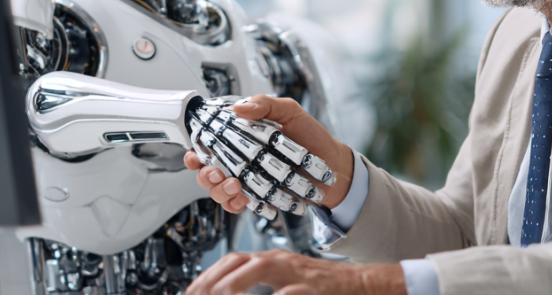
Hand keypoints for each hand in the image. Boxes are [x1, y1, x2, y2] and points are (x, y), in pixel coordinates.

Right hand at [184, 95, 354, 212]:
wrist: (333, 167)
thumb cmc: (313, 137)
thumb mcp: (290, 112)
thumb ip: (265, 105)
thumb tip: (239, 108)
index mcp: (242, 138)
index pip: (208, 145)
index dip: (196, 152)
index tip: (196, 155)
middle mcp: (241, 160)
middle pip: (206, 171)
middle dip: (205, 175)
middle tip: (217, 173)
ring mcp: (248, 180)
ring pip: (218, 191)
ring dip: (220, 191)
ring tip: (235, 186)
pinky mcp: (258, 197)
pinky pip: (238, 205)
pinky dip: (237, 205)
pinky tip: (245, 200)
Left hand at [184, 250, 404, 294]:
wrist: (361, 285)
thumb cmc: (323, 288)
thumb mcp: (286, 284)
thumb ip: (261, 286)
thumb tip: (229, 291)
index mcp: (273, 260)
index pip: (232, 260)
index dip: (208, 274)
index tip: (190, 291)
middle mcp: (282, 261)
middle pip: (239, 261)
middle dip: (213, 278)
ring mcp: (298, 273)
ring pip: (260, 268)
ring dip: (235, 282)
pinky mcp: (315, 287)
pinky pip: (290, 292)